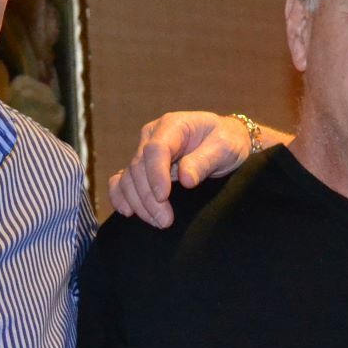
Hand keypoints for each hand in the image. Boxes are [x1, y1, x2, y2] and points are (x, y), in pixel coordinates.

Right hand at [107, 112, 252, 227]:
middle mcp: (152, 136)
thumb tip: (185, 179)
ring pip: (128, 177)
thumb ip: (205, 160)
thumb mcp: (225, 147)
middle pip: (139, 167)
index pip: (156, 148)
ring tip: (158, 222)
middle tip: (165, 221)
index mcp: (173, 125)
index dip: (156, 174)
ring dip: (138, 202)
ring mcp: (143, 151)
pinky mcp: (141, 167)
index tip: (163, 197)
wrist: (225, 141)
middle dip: (148, 197)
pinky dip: (120, 196)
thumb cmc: (226, 140)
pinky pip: (121, 181)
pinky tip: (128, 212)